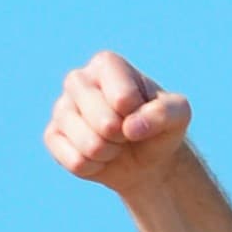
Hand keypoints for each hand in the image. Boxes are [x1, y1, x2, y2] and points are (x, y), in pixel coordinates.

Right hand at [43, 49, 193, 196]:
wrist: (143, 158)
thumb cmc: (159, 127)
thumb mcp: (179, 114)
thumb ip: (166, 112)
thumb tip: (132, 126)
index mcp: (106, 64)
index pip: (123, 98)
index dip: (138, 115)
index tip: (140, 112)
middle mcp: (78, 80)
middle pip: (104, 123)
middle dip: (123, 137)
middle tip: (126, 133)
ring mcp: (61, 108)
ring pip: (89, 145)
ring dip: (109, 154)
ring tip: (114, 144)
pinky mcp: (52, 136)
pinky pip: (75, 162)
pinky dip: (94, 167)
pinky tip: (98, 157)